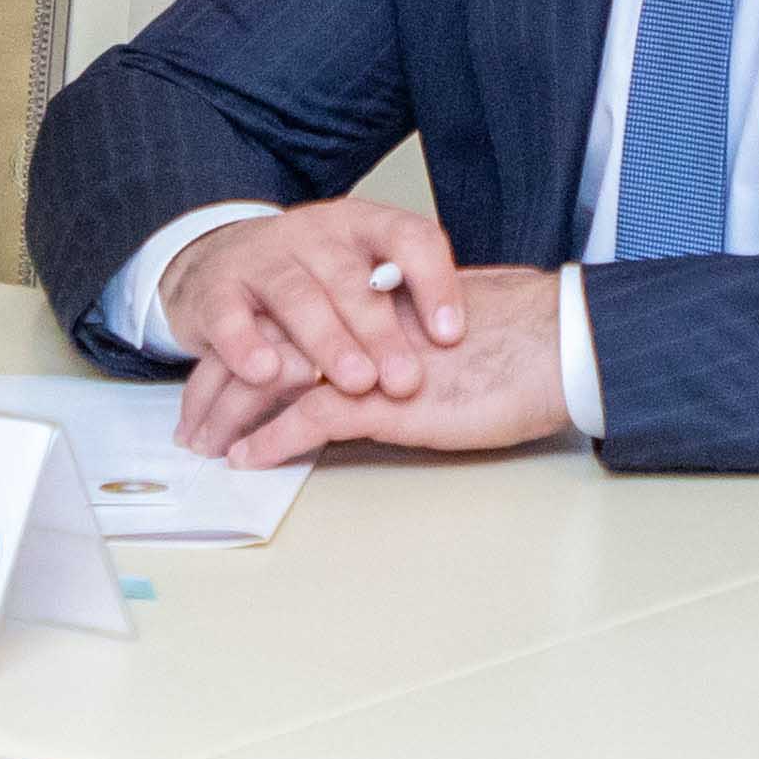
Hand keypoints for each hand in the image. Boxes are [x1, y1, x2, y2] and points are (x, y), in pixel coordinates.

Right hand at [160, 201, 470, 440]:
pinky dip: (246, 345)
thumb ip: (404, 303)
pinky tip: (266, 373)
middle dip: (382, 332)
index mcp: (362, 225)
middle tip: (407, 380)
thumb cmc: (313, 279)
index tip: (452, 335)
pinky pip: (230, 316)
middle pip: (352, 278)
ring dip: (327, 341)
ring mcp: (262, 257)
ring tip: (354, 383)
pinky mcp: (215, 289)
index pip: (409, 238)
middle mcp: (314, 234)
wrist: (220, 261)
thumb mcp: (363, 275)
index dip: (434, 283)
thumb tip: (472, 346)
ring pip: (297, 296)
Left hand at [192, 262, 570, 471]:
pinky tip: (247, 457)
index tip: (225, 376)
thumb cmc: (526, 342)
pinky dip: (272, 440)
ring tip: (206, 442)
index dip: (251, 347)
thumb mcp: (451, 328)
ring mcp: (366, 359)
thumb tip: (395, 360)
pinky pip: (308, 419)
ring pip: (272, 379)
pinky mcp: (382, 399)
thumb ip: (409, 338)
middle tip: (195, 419)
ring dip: (232, 414)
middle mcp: (360, 322)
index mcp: (374, 301)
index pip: (291, 317)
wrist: (563, 344)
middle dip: (222, 383)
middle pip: (265, 344)